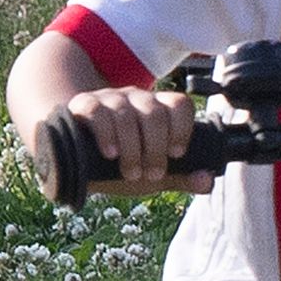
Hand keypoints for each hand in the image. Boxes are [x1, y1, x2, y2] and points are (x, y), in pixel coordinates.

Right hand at [31, 83, 195, 200]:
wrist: (73, 154)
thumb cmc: (118, 162)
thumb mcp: (151, 173)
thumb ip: (179, 177)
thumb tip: (206, 181)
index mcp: (157, 109)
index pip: (179, 104)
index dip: (182, 129)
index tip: (176, 154)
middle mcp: (135, 98)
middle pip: (154, 113)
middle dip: (155, 149)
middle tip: (151, 174)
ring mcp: (108, 99)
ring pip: (127, 115)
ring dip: (132, 149)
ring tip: (130, 172)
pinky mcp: (83, 104)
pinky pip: (98, 112)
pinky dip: (106, 135)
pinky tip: (110, 153)